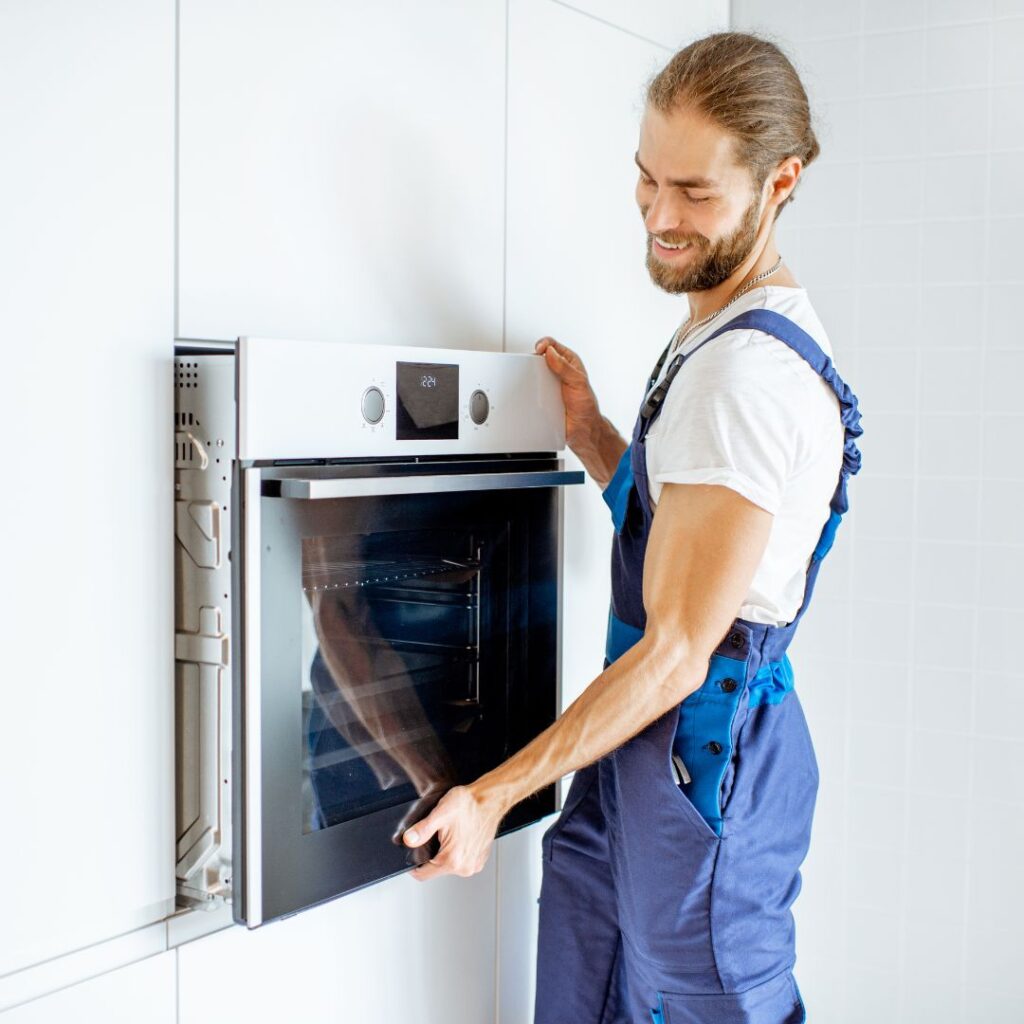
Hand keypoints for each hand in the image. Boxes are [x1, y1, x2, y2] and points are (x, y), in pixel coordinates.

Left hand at [401, 783, 505, 880]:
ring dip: (445, 854)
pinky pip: (461, 861)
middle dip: (431, 855)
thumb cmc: (469, 804)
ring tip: (450, 834)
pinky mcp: (480, 860)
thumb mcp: (440, 814)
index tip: (413, 853)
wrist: (491, 799)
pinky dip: (457, 852)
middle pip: (436, 870)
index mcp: (452, 859)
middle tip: (437, 835)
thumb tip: (408, 840)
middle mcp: (465, 867)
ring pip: (448, 866)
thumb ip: (422, 830)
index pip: (423, 874)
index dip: (413, 865)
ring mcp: (474, 865)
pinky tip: (460, 837)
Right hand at [534, 337, 602, 455]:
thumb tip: (551, 353)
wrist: (582, 428)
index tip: (539, 350)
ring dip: (530, 377)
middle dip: (533, 360)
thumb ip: (565, 367)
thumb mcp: (578, 382)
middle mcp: (558, 371)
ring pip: (533, 374)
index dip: (544, 344)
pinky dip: (528, 391)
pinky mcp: (542, 396)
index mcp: (568, 362)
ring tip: (530, 379)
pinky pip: (531, 390)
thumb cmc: (586, 406)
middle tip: (532, 365)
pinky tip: (530, 393)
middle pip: (539, 358)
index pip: (552, 345)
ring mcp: (548, 383)